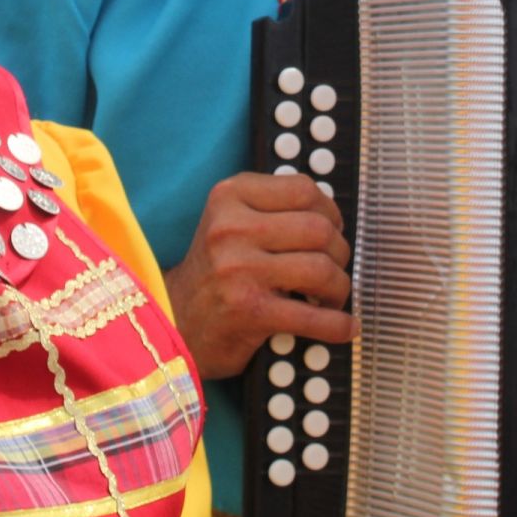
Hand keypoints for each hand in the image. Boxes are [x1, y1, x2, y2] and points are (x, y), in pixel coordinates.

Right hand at [163, 172, 357, 379]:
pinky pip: (313, 317)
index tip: (332, 228)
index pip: (303, 189)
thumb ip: (273, 210)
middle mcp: (230, 228)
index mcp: (229, 196)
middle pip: (319, 229)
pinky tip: (343, 327)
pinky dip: (338, 325)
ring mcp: (238, 269)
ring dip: (338, 287)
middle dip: (338, 252)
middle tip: (334, 268)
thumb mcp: (231, 221)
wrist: (173, 320)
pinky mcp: (248, 311)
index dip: (330, 210)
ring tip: (330, 297)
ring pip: (321, 270)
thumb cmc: (214, 271)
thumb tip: (333, 218)